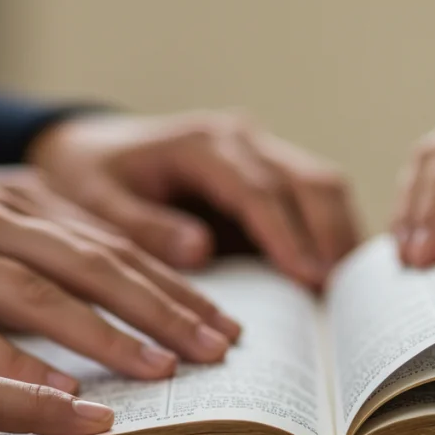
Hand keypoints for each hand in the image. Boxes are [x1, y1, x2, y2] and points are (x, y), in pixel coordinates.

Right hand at [0, 143, 239, 389]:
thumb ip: (28, 250)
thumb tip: (98, 293)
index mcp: (10, 206)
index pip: (109, 247)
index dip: (172, 286)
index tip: (224, 325)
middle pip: (91, 265)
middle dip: (162, 308)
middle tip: (220, 348)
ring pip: (34, 293)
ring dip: (102, 334)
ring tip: (158, 372)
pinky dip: (6, 361)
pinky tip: (49, 395)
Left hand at [28, 112, 361, 287]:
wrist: (87, 151)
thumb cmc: (87, 179)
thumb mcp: (95, 203)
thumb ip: (142, 226)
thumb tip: (201, 250)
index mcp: (201, 143)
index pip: (258, 190)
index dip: (286, 235)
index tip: (308, 277)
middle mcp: (240, 139)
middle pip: (307, 182)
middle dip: (329, 237)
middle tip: (342, 295)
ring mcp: (260, 152)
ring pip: (321, 185)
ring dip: (339, 235)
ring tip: (348, 292)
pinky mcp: (268, 173)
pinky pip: (313, 198)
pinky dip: (331, 233)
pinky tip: (336, 276)